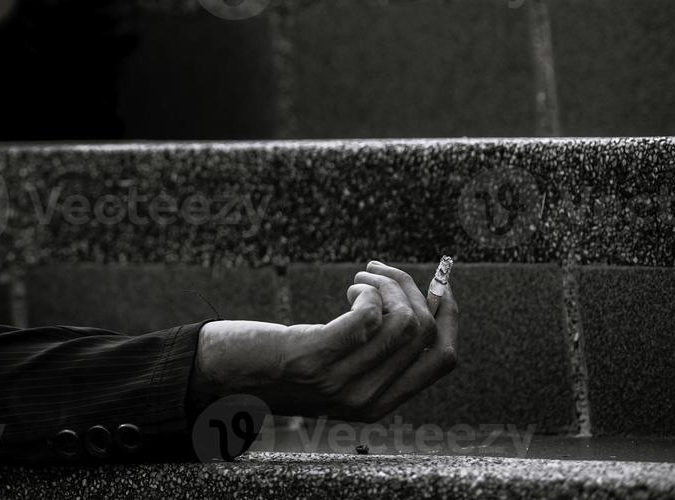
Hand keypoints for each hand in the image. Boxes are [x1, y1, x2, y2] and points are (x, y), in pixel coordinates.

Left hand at [188, 260, 457, 422]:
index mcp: (380, 404)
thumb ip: (372, 354)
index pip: (443, 359)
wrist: (223, 377)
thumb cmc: (278, 362)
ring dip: (386, 284)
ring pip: (402, 322)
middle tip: (380, 271)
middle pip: (424, 333)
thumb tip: (418, 304)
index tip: (442, 285)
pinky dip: (368, 290)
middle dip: (411, 288)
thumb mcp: (336, 368)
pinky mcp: (314, 358)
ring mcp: (341, 382)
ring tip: (361, 277)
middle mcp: (366, 400)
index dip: (450, 316)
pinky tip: (352, 287)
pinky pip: (367, 317)